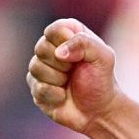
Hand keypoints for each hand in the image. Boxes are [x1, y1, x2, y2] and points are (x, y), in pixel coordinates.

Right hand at [27, 18, 121, 132]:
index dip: (66, 43)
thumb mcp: (103, 57)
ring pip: (36, 67)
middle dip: (62, 64)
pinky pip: (38, 87)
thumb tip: (59, 52)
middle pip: (41, 47)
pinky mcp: (35, 86)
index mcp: (68, 34)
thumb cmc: (101, 79)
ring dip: (58, 79)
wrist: (98, 110)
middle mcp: (51, 47)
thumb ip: (84, 43)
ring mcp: (41, 67)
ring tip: (69, 82)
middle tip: (75, 70)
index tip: (80, 55)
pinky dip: (55, 94)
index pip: (55, 29)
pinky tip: (63, 95)